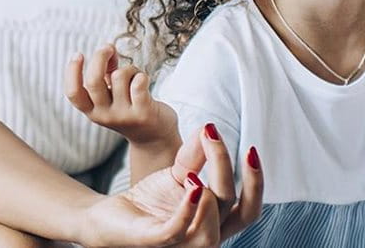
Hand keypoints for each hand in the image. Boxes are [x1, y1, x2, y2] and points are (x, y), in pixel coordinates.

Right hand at [66, 42, 176, 146]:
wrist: (154, 137)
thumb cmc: (130, 107)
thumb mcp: (112, 94)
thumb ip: (106, 72)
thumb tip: (108, 49)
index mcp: (92, 110)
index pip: (73, 93)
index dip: (72, 71)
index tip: (79, 54)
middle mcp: (104, 115)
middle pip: (93, 80)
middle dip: (99, 57)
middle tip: (108, 48)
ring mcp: (123, 115)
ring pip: (119, 76)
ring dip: (129, 69)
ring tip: (135, 77)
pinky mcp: (143, 113)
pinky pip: (139, 83)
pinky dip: (141, 75)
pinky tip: (143, 81)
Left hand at [75, 122, 263, 247]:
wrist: (108, 216)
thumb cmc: (148, 199)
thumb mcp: (177, 173)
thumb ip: (196, 155)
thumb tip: (210, 127)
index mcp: (215, 221)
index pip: (247, 208)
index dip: (256, 182)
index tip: (252, 149)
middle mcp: (204, 235)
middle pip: (239, 215)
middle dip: (247, 183)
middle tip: (244, 151)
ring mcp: (181, 244)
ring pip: (211, 232)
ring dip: (212, 196)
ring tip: (197, 170)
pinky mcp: (154, 241)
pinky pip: (176, 232)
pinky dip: (187, 209)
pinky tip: (191, 183)